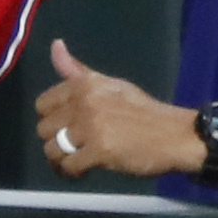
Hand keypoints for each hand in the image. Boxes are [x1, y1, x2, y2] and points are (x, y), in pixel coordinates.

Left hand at [33, 40, 201, 179]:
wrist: (174, 135)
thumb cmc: (143, 112)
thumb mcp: (111, 85)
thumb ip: (78, 72)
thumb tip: (55, 44)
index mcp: (85, 84)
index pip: (42, 104)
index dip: (52, 119)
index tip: (67, 127)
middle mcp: (84, 101)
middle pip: (44, 129)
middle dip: (56, 141)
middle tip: (75, 147)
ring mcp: (91, 127)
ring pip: (51, 149)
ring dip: (61, 160)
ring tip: (78, 161)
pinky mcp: (99, 151)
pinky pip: (68, 166)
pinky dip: (73, 173)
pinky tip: (85, 171)